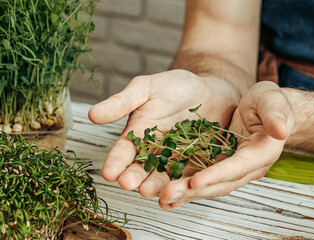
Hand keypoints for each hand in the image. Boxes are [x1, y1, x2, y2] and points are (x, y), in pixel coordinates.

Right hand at [88, 69, 240, 198]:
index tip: (108, 173)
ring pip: (164, 176)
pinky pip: (190, 177)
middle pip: (142, 168)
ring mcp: (176, 159)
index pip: (123, 150)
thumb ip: (122, 102)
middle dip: (134, 177)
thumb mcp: (147, 88)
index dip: (115, 161)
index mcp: (139, 134)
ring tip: (150, 191)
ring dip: (157, 186)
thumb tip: (92, 114)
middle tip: (128, 184)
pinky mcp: (197, 164)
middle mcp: (154, 151)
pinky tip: (179, 195)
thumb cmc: (175, 86)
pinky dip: (184, 187)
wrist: (209, 90)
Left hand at [158, 81, 294, 208]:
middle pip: (221, 183)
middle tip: (167, 195)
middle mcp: (248, 167)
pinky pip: (204, 180)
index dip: (217, 174)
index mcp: (261, 152)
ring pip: (210, 186)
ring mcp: (234, 169)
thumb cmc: (269, 102)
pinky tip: (168, 192)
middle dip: (194, 191)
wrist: (266, 110)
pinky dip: (187, 188)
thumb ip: (275, 114)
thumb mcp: (272, 101)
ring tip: (162, 197)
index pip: (238, 166)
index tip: (195, 181)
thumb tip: (281, 130)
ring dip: (186, 193)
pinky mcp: (221, 166)